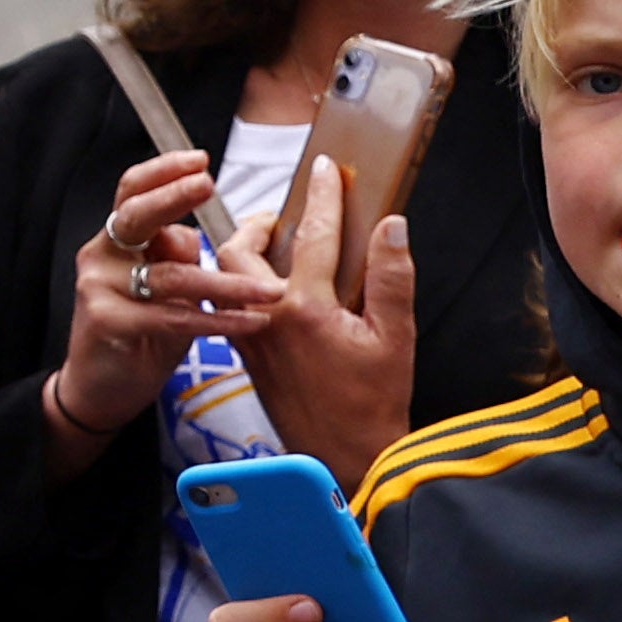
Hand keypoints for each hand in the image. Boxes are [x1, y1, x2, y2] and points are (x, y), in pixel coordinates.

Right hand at [52, 149, 283, 448]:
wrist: (98, 389)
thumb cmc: (138, 336)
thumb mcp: (163, 289)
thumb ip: (176, 256)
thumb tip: (197, 232)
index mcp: (117, 242)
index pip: (133, 192)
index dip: (163, 172)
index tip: (200, 160)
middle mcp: (102, 256)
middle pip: (135, 214)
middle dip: (174, 196)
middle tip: (210, 185)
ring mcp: (100, 288)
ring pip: (169, 274)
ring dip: (226, 282)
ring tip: (271, 290)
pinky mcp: (108, 322)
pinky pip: (172, 316)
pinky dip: (216, 320)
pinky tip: (250, 322)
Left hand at [231, 158, 420, 499]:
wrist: (343, 455)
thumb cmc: (374, 401)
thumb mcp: (396, 337)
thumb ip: (392, 278)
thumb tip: (392, 225)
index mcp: (304, 308)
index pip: (313, 235)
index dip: (322, 195)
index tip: (325, 167)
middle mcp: (265, 318)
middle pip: (237, 251)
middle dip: (255, 223)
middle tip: (283, 214)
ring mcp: (249, 337)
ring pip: (224, 278)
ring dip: (242, 253)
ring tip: (274, 243)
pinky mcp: (245, 355)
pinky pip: (229, 305)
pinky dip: (241, 283)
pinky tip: (268, 285)